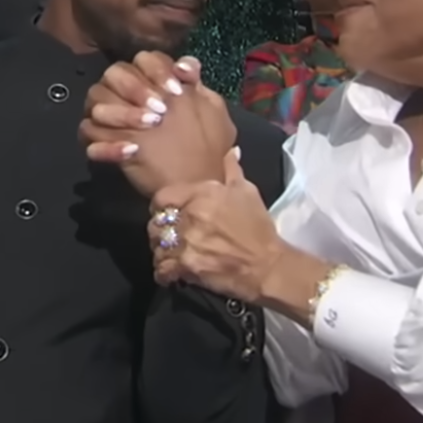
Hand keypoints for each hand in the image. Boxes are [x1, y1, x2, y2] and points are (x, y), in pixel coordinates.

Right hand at [80, 52, 236, 197]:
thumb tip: (184, 65)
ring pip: (97, 103)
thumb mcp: (210, 111)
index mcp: (152, 82)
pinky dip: (108, 145)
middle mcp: (126, 94)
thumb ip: (197, 83)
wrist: (193, 183)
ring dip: (122, 114)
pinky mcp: (100, 144)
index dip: (158, 70)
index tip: (177, 89)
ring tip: (150, 127)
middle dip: (136, 88)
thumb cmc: (200, 143)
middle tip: (159, 110)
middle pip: (114, 74)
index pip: (144, 60)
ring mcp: (109, 118)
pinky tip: (131, 151)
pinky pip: (89, 136)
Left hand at [148, 150, 285, 302]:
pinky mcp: (186, 267)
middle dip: (161, 230)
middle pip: (156, 223)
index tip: (167, 212)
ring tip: (171, 254)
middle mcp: (189, 217)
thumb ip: (232, 169)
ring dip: (162, 251)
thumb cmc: (258, 228)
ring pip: (157, 247)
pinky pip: (161, 269)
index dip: (161, 206)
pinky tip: (171, 272)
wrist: (266, 265)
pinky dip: (164, 272)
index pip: (162, 197)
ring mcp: (185, 243)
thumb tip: (232, 150)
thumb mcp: (248, 191)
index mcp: (201, 195)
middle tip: (170, 235)